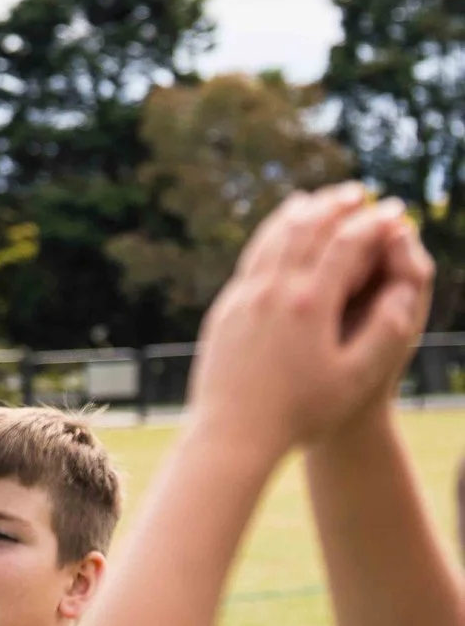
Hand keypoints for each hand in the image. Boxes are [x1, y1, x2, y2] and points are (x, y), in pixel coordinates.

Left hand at [189, 185, 431, 453]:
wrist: (231, 433)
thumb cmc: (302, 412)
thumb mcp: (357, 377)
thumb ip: (385, 330)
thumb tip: (402, 290)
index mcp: (308, 305)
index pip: (346, 245)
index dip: (375, 224)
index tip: (394, 211)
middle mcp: (271, 292)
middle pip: (305, 229)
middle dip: (335, 206)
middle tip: (359, 192)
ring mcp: (242, 298)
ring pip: (271, 239)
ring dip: (299, 214)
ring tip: (318, 200)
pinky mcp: (224, 309)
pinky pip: (250, 259)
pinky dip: (270, 236)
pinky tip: (277, 238)